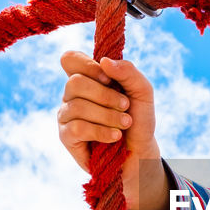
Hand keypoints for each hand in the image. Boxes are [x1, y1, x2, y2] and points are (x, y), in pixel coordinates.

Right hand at [57, 51, 157, 172]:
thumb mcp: (142, 91)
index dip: (87, 65)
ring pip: (78, 106)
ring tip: (124, 124)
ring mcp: (67, 115)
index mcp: (88, 79)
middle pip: (75, 82)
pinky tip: (114, 136)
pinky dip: (101, 131)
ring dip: (108, 116)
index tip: (109, 79)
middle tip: (125, 106)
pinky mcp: (67, 136)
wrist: (140, 151)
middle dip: (105, 95)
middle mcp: (72, 95)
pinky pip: (77, 128)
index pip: (70, 59)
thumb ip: (128, 71)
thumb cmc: (138, 119)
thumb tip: (104, 61)